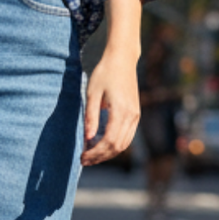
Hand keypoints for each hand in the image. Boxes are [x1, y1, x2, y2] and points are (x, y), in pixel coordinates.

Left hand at [82, 50, 140, 166]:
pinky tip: (101, 144)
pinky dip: (115, 144)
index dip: (95, 152)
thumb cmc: (104, 73)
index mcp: (121, 111)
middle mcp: (132, 116)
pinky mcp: (135, 114)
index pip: (109, 141)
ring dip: (108, 153)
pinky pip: (127, 136)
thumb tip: (88, 139)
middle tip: (84, 160)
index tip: (82, 156)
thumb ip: (91, 117)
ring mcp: (136, 116)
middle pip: (118, 146)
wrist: (122, 59)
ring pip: (124, 144)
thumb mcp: (92, 93)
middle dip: (101, 156)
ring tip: (91, 155)